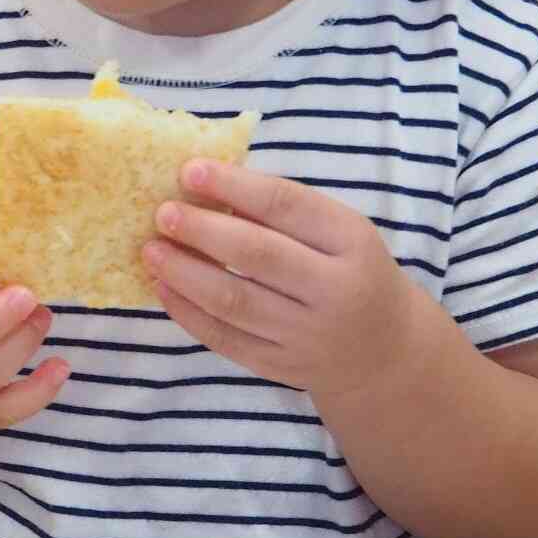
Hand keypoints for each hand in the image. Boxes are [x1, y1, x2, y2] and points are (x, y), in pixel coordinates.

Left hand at [146, 160, 435, 397]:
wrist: (387, 351)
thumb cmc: (348, 271)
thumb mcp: (336, 232)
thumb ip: (281, 210)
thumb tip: (202, 182)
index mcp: (352, 242)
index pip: (287, 206)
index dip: (234, 186)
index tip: (188, 170)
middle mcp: (336, 290)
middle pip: (258, 255)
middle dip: (202, 231)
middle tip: (162, 213)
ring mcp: (309, 335)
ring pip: (235, 302)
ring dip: (184, 273)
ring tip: (151, 250)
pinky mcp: (282, 367)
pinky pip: (225, 339)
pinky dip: (187, 312)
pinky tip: (162, 287)